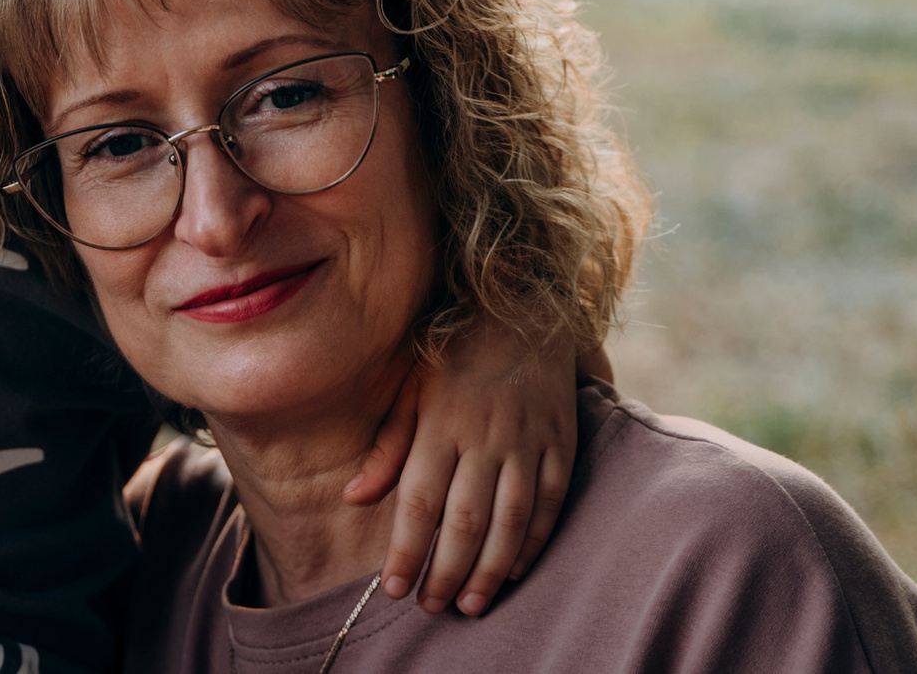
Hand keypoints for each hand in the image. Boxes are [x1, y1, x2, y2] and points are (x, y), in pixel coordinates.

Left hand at [342, 322, 577, 615]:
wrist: (523, 309)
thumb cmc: (455, 354)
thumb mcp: (410, 388)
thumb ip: (387, 446)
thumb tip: (354, 496)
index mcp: (441, 423)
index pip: (419, 501)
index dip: (407, 551)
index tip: (394, 589)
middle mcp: (485, 435)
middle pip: (465, 520)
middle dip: (446, 572)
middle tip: (431, 607)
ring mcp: (528, 439)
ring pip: (511, 520)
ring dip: (490, 570)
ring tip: (470, 604)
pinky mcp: (562, 442)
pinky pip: (550, 502)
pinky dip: (534, 541)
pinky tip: (515, 570)